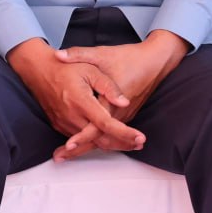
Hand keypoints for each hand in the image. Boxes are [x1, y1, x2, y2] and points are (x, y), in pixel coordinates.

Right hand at [7, 38, 143, 160]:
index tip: (140, 138)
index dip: (124, 133)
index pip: (106, 123)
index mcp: (80, 100)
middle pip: (100, 139)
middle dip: (121, 144)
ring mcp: (63, 122)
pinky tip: (108, 139)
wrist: (37, 69)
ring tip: (129, 143)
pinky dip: (95, 141)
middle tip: (140, 144)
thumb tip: (124, 102)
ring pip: (90, 142)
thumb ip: (108, 86)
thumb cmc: (65, 67)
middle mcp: (70, 115)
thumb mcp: (90, 68)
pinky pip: (79, 138)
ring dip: (110, 144)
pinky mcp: (59, 124)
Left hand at [52, 31, 188, 158]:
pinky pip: (110, 133)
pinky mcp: (125, 115)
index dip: (82, 136)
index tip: (68, 146)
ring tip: (65, 156)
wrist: (154, 62)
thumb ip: (78, 54)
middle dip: (79, 149)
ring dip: (86, 147)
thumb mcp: (100, 54)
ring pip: (105, 138)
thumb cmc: (127, 57)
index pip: (96, 125)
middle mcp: (119, 112)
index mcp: (111, 100)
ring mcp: (124, 115)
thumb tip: (57, 55)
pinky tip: (82, 145)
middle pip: (99, 138)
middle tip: (58, 158)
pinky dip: (96, 141)